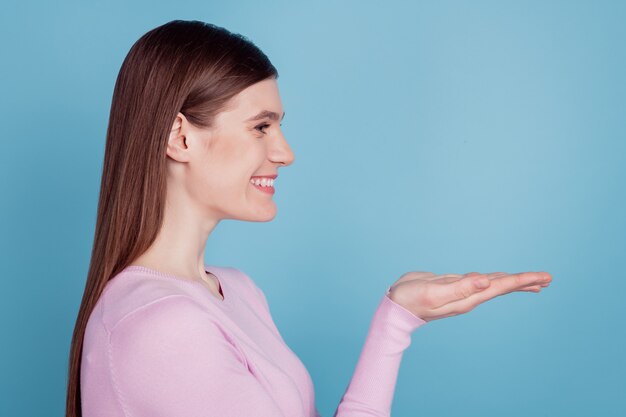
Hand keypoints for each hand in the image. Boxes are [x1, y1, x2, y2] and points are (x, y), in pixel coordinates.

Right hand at [388, 271, 551, 321]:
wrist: (395, 307)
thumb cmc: (411, 300)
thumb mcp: (434, 291)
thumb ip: (459, 287)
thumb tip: (484, 280)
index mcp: (467, 297)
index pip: (500, 287)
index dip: (522, 281)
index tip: (544, 278)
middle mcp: (468, 296)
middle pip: (502, 287)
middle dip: (525, 282)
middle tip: (548, 278)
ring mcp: (461, 292)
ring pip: (493, 285)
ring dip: (512, 282)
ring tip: (532, 282)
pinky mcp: (453, 285)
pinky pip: (479, 282)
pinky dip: (493, 280)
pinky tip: (495, 280)